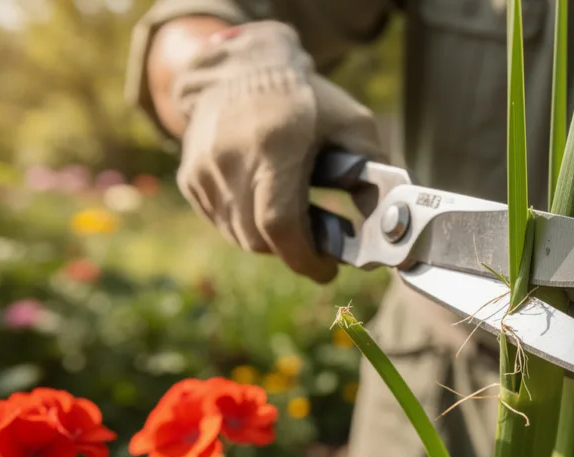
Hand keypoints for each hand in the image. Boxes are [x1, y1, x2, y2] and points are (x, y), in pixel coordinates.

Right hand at [171, 20, 384, 282]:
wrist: (240, 69)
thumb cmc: (305, 100)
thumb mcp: (352, 125)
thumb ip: (371, 173)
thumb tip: (382, 225)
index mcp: (274, 145)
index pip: (279, 222)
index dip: (305, 257)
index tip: (328, 269)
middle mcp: (230, 159)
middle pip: (259, 237)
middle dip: (295, 252)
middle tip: (321, 251)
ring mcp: (204, 171)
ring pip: (240, 237)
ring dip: (272, 241)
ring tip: (299, 225)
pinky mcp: (191, 179)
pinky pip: (223, 223)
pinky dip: (249, 227)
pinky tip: (269, 206)